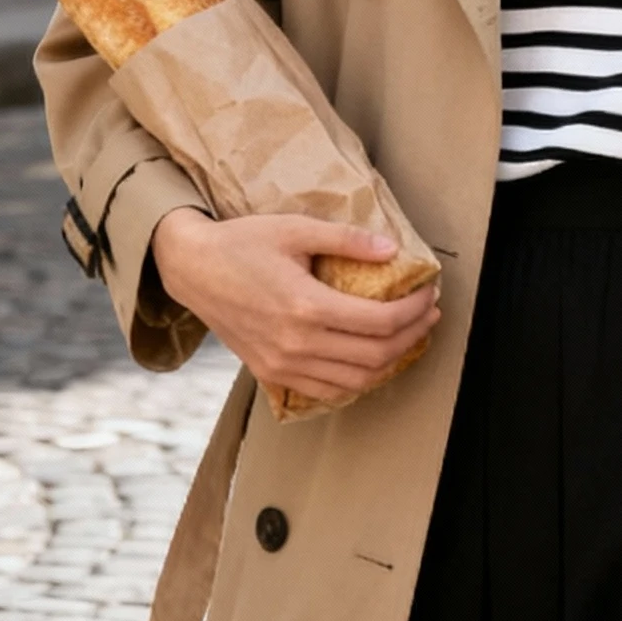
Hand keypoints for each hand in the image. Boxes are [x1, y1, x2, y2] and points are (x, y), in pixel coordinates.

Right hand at [152, 207, 439, 402]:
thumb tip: (392, 249)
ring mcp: (283, 365)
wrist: (192, 269)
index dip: (415, 310)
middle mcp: (296, 344)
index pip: (381, 321)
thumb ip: (346, 240)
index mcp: (305, 307)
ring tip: (407, 336)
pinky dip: (358, 380)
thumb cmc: (242, 244)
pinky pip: (328, 391)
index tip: (429, 294)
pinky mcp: (272, 374)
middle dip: (413, 335)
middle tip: (428, 315)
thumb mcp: (295, 229)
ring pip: (356, 380)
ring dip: (391, 361)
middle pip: (376, 355)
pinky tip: (370, 359)